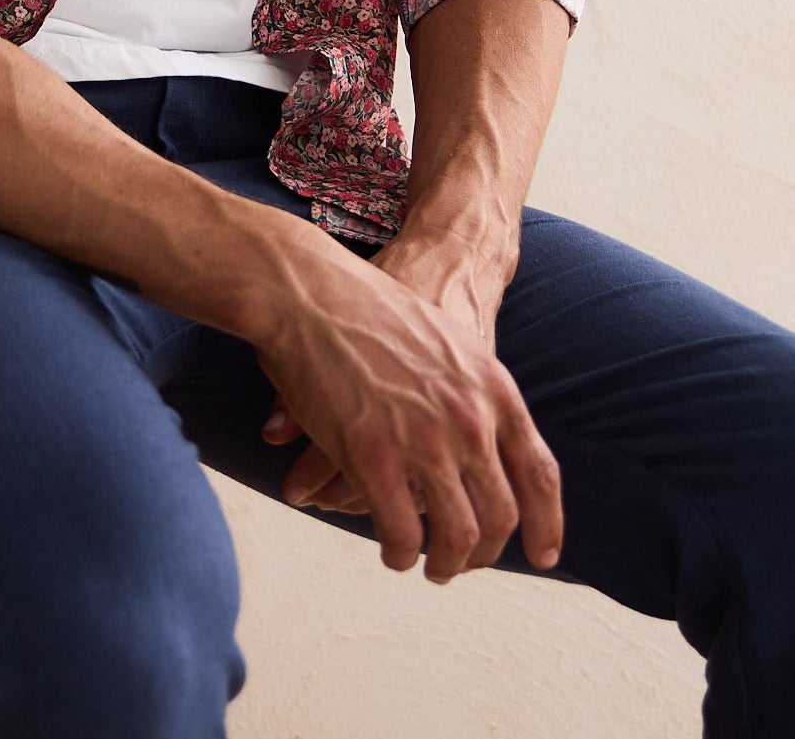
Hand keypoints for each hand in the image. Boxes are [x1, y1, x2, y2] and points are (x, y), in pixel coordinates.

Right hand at [253, 229, 560, 582]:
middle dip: (485, 552)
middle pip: (500, 515)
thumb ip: (470, 391)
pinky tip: (393, 554)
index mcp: (492, 388)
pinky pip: (402, 533)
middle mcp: (470, 420)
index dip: (547, 524)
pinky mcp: (374, 458)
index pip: (538, 473)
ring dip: (446, 564)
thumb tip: (481, 439)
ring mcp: (425, 441)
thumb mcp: (446, 341)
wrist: (311, 289)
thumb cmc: (368, 308)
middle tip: (465, 563)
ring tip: (430, 569)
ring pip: (457, 535)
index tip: (544, 557)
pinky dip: (400, 554)